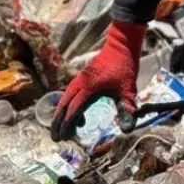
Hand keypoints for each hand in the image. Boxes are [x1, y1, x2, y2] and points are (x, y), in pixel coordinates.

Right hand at [51, 19, 145, 141]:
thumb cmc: (124, 67)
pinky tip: (78, 114)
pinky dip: (69, 105)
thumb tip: (127, 130)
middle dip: (58, 121)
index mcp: (89, 88)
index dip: (67, 124)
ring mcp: (80, 79)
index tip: (63, 137)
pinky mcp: (82, 77)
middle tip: (56, 138)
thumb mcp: (128, 90)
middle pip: (64, 104)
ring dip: (62, 113)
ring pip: (66, 98)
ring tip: (62, 129)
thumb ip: (127, 109)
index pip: (74, 109)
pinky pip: (71, 93)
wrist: (121, 45)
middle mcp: (80, 83)